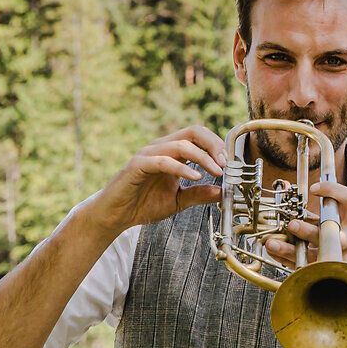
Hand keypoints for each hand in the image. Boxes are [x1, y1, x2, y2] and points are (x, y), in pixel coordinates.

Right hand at [88, 126, 225, 234]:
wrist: (115, 216)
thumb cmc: (143, 205)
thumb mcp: (178, 201)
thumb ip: (198, 194)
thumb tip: (223, 192)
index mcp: (172, 152)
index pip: (199, 137)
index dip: (218, 146)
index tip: (231, 164)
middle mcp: (162, 147)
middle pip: (193, 132)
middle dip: (214, 145)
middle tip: (226, 164)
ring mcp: (149, 153)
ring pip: (181, 144)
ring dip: (203, 157)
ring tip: (217, 172)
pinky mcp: (138, 164)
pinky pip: (163, 161)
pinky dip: (182, 168)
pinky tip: (196, 177)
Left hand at [264, 178, 346, 265]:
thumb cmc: (337, 243)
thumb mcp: (330, 223)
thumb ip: (311, 209)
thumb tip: (284, 185)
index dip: (332, 191)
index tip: (314, 188)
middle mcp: (345, 238)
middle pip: (329, 233)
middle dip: (308, 230)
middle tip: (292, 224)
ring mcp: (335, 258)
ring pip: (312, 255)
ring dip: (289, 249)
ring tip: (272, 243)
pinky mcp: (322, 272)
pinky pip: (301, 267)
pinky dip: (283, 259)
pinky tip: (273, 252)